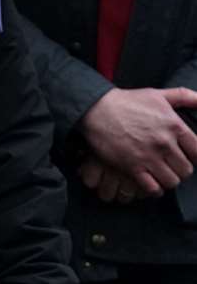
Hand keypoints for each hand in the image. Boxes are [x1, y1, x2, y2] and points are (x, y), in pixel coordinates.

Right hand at [79, 87, 196, 194]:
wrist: (96, 108)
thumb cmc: (127, 101)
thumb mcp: (158, 94)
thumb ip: (185, 96)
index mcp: (175, 126)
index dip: (193, 157)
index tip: (184, 156)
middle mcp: (164, 143)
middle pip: (186, 170)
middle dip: (180, 170)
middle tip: (171, 166)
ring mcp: (148, 156)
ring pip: (172, 181)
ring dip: (168, 180)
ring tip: (161, 175)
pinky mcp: (132, 167)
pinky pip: (152, 188)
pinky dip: (154, 189)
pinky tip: (151, 183)